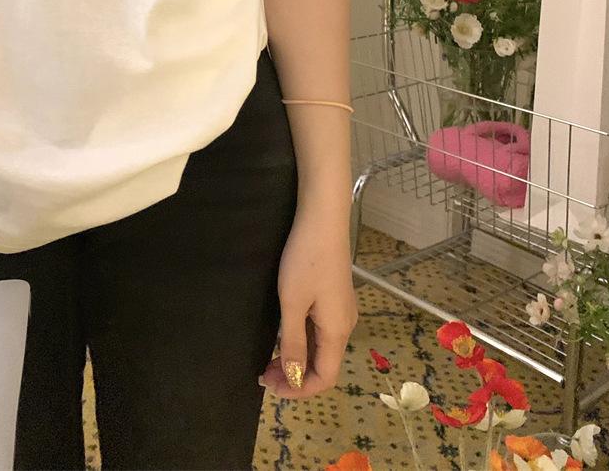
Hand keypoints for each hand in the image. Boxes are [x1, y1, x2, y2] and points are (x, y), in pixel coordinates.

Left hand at [260, 209, 357, 398]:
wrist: (322, 219)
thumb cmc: (306, 259)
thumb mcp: (293, 302)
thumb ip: (293, 342)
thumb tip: (293, 377)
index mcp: (337, 331)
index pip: (324, 378)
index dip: (298, 390)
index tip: (271, 387)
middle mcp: (345, 324)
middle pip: (323, 364)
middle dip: (295, 376)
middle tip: (264, 374)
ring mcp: (342, 309)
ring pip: (321, 348)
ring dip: (297, 358)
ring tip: (270, 358)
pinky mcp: (335, 296)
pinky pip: (321, 331)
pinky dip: (303, 341)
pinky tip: (285, 335)